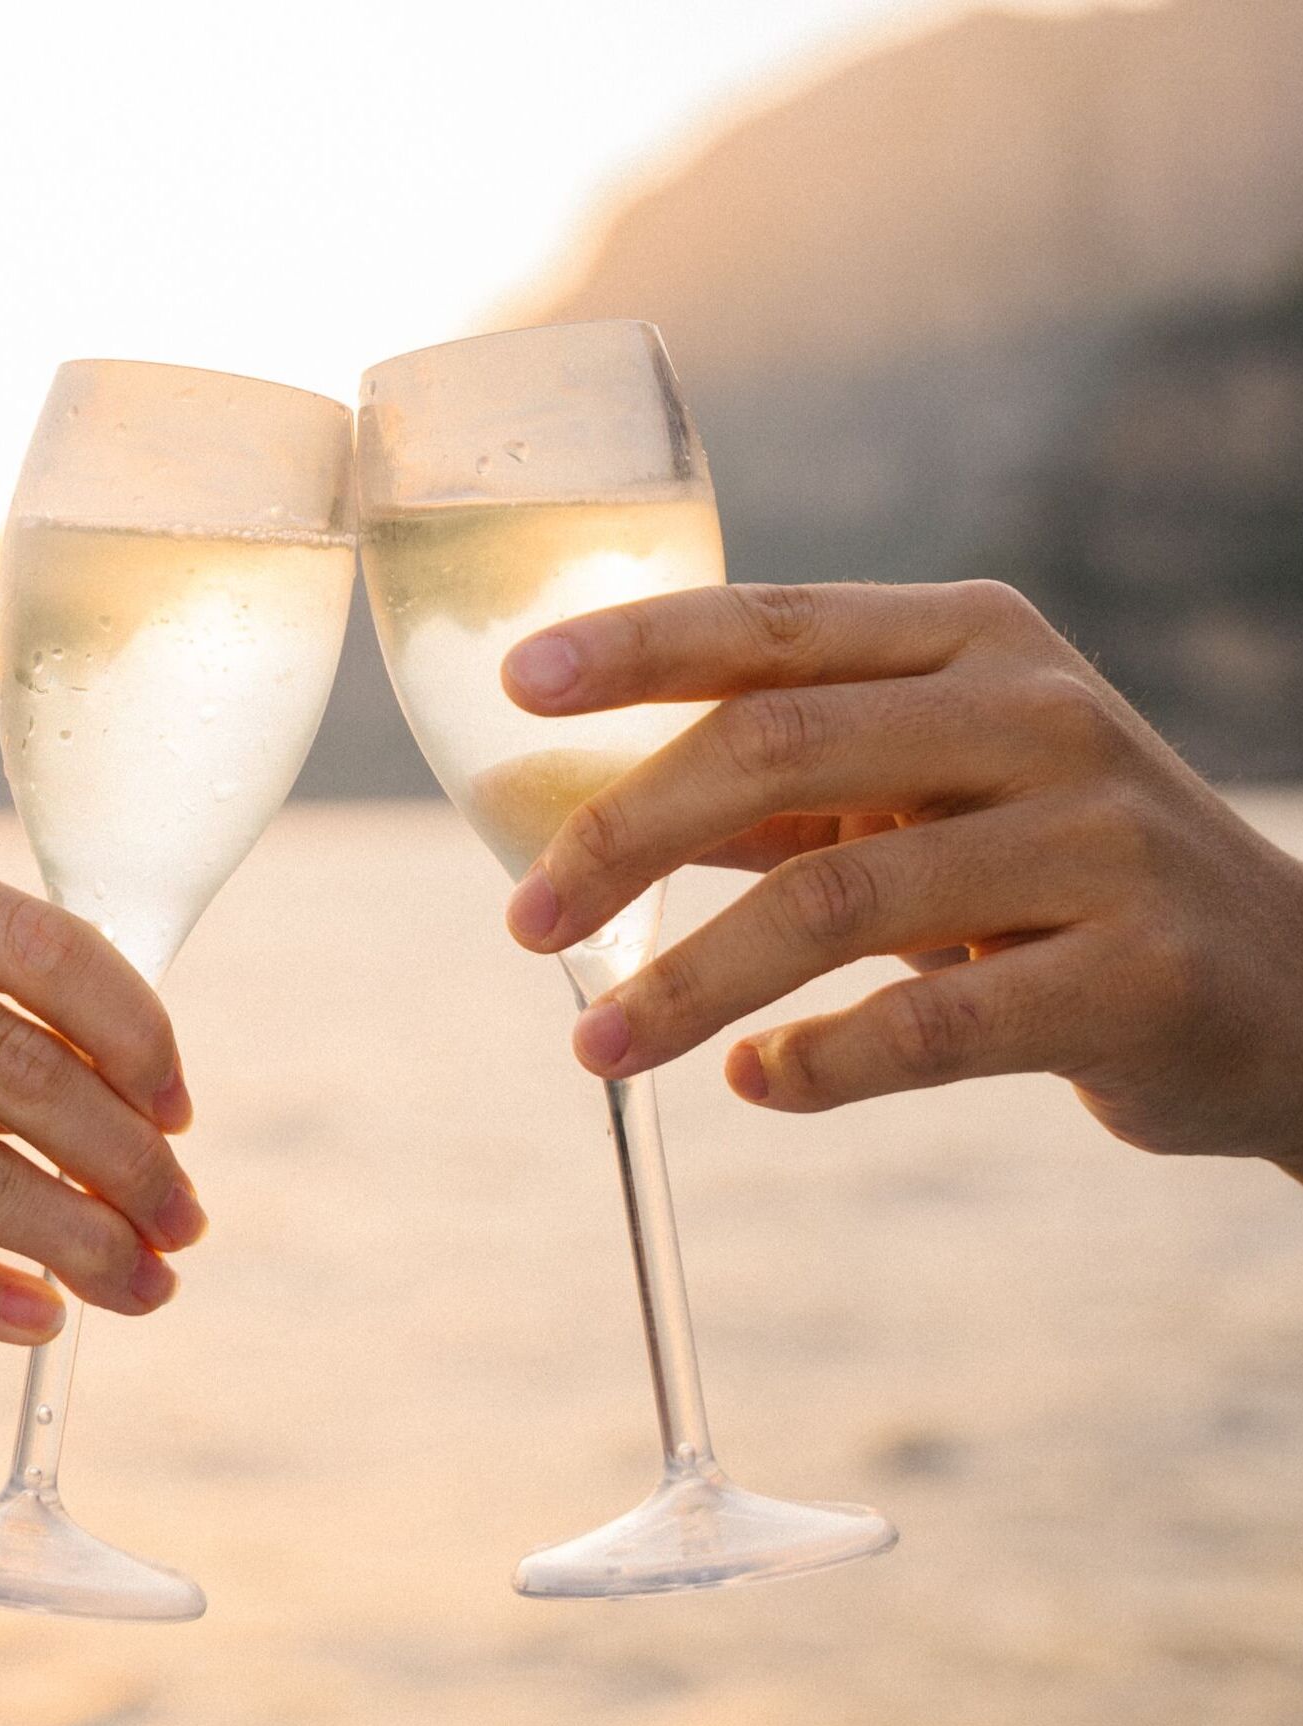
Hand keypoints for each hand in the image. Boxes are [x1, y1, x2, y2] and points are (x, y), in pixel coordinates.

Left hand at [498, 580, 1302, 1172]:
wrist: (1289, 987)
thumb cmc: (1056, 873)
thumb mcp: (931, 791)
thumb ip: (787, 786)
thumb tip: (587, 815)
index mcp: (974, 644)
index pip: (771, 625)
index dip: (635, 648)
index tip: (516, 683)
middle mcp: (1038, 717)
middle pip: (776, 750)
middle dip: (622, 838)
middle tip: (523, 923)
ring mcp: (1098, 843)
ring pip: (835, 901)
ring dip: (688, 987)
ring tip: (596, 1048)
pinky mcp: (1134, 977)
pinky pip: (928, 1028)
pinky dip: (817, 1064)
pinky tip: (759, 1083)